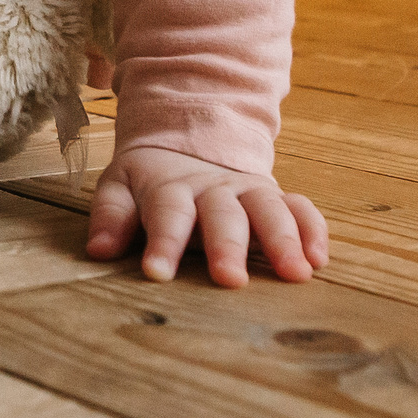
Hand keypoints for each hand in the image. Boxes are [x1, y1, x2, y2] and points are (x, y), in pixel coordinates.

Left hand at [85, 144, 328, 286]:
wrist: (187, 138)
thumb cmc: (149, 180)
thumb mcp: (120, 187)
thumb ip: (111, 216)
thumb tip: (98, 250)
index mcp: (170, 187)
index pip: (167, 213)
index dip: (163, 243)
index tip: (158, 273)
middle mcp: (213, 188)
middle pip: (223, 214)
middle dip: (228, 245)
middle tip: (231, 280)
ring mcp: (247, 190)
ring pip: (269, 209)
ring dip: (283, 239)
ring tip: (296, 273)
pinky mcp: (275, 196)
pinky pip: (300, 207)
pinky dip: (313, 230)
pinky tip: (319, 260)